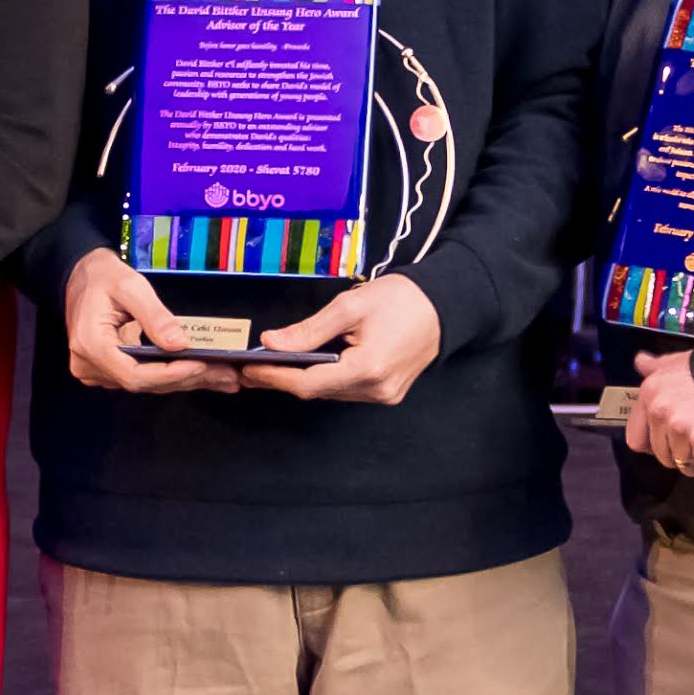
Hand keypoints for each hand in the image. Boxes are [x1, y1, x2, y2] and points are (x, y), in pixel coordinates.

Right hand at [62, 246, 239, 394]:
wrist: (80, 276)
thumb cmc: (103, 277)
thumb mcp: (130, 286)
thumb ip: (155, 316)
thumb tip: (180, 344)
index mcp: (91, 345)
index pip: (135, 374)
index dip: (170, 374)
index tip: (200, 366)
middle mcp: (90, 365)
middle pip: (145, 383)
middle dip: (187, 379)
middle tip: (226, 375)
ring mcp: (98, 371)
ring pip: (147, 384)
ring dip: (185, 380)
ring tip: (223, 377)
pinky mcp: (109, 370)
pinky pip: (144, 377)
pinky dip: (173, 375)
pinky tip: (202, 373)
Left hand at [265, 273, 443, 403]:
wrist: (445, 305)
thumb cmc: (401, 299)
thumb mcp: (350, 306)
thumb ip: (309, 329)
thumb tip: (272, 343)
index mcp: (367, 369)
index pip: (307, 383)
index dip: (274, 376)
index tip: (248, 368)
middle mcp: (376, 390)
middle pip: (317, 391)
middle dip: (283, 379)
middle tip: (252, 367)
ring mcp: (384, 395)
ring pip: (330, 393)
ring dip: (302, 380)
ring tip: (274, 365)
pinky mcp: (388, 393)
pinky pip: (346, 390)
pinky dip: (325, 379)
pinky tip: (309, 366)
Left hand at [623, 347, 693, 476]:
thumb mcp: (683, 361)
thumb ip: (659, 367)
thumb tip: (641, 362)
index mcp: (651, 392)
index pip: (636, 439)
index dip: (656, 443)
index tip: (672, 438)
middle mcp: (661, 411)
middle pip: (663, 456)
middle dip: (682, 450)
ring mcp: (682, 429)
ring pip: (685, 464)